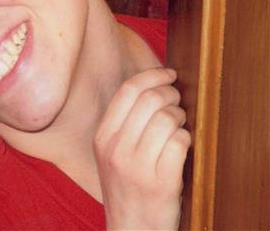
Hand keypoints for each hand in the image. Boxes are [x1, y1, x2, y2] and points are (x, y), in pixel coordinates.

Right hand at [94, 68, 190, 229]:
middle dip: (172, 93)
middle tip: (178, 100)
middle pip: (150, 100)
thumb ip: (125, 122)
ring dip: (181, 117)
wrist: (131, 228)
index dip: (152, 76)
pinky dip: (187, 139)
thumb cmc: (126, 185)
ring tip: (180, 126)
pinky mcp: (161, 182)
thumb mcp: (111, 152)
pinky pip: (181, 142)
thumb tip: (153, 87)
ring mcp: (137, 166)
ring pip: (168, 118)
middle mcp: (116, 149)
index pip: (127, 91)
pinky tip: (182, 146)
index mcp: (102, 137)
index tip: (168, 74)